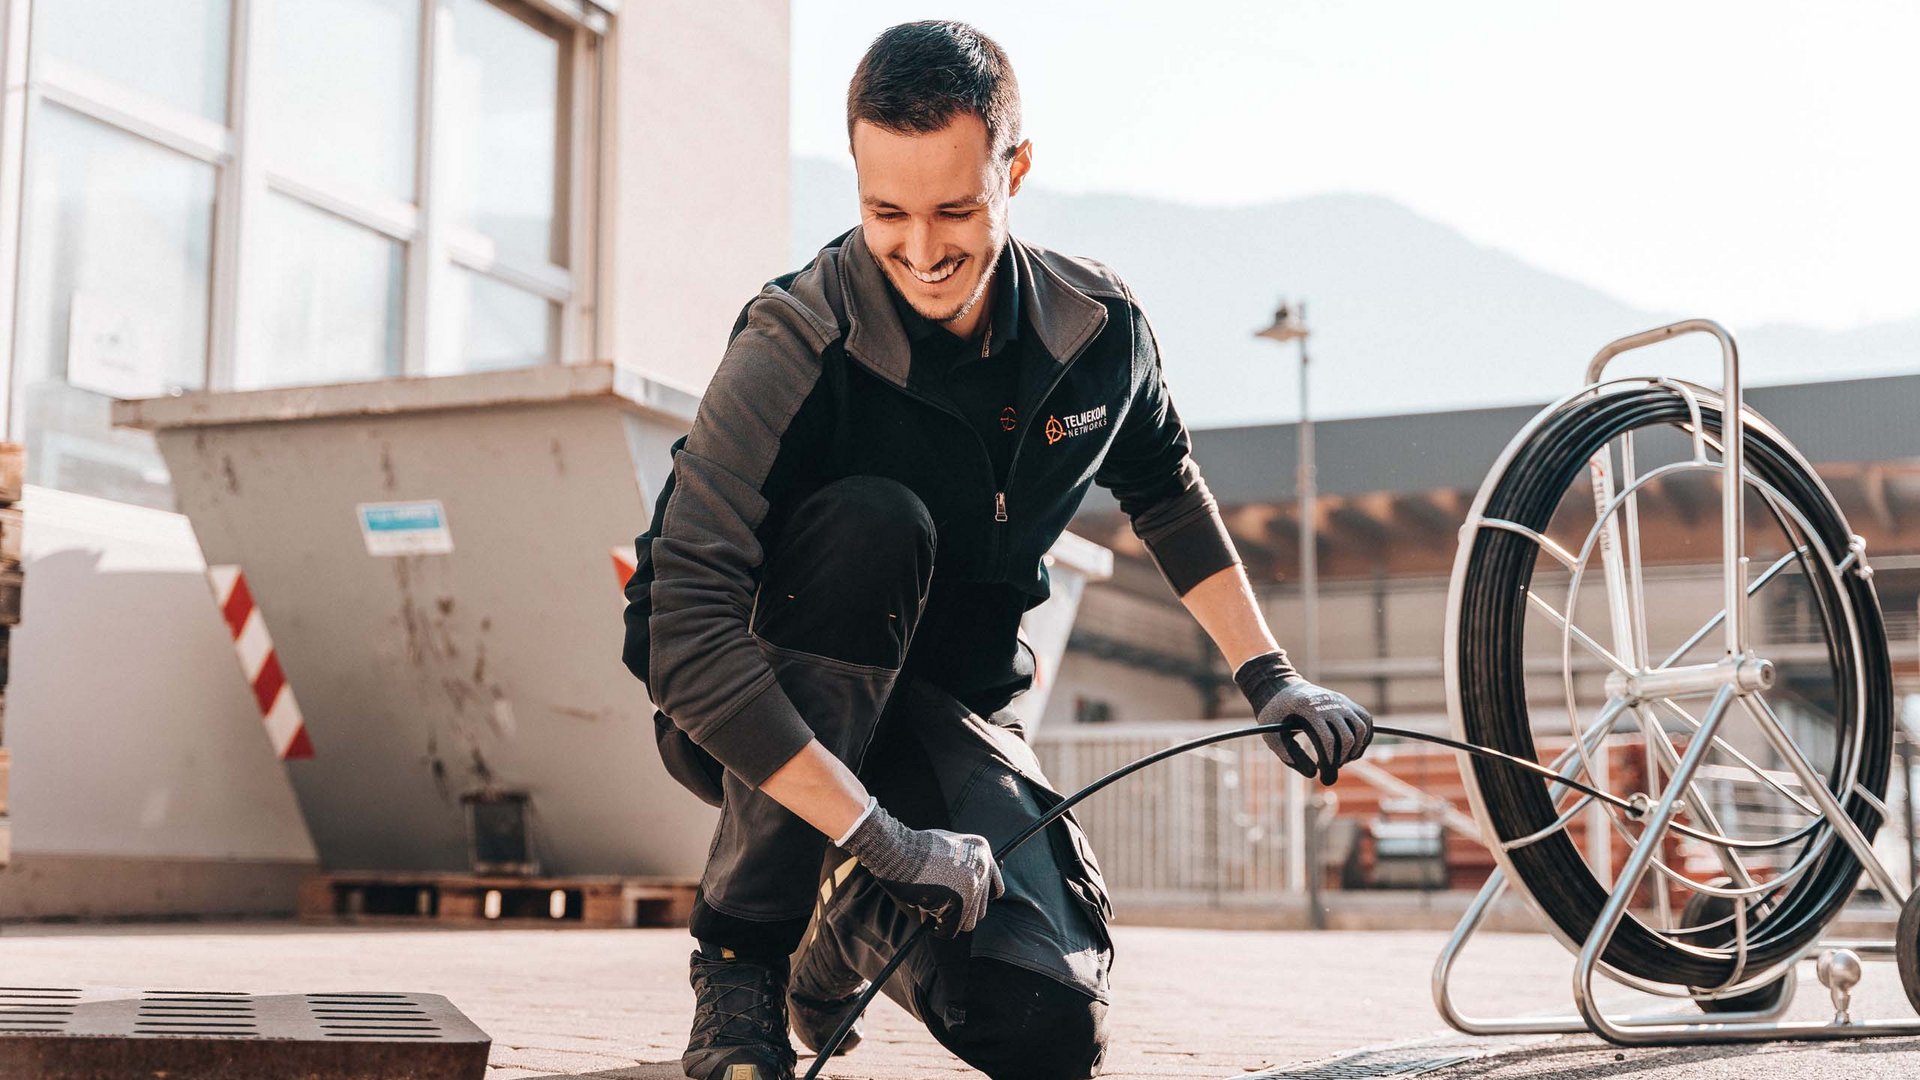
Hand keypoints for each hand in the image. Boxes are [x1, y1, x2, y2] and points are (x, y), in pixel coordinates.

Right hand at [840, 801, 1004, 937]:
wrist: (897, 849)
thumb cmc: (912, 849)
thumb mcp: (945, 847)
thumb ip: (960, 866)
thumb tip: (961, 902)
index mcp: (981, 850)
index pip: (995, 887)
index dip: (978, 900)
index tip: (965, 904)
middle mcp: (982, 867)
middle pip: (981, 910)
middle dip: (960, 912)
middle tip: (939, 906)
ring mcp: (973, 885)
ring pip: (968, 923)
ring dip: (949, 920)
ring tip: (930, 906)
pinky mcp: (960, 902)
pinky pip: (951, 930)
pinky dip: (938, 929)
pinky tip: (925, 915)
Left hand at [1235, 651, 1372, 784]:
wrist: (1282, 689)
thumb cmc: (1275, 716)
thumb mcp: (1273, 737)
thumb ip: (1291, 757)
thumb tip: (1313, 774)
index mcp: (1307, 709)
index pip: (1327, 739)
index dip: (1329, 762)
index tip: (1323, 777)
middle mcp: (1328, 702)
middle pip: (1348, 737)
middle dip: (1342, 759)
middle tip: (1331, 768)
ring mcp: (1340, 700)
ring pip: (1362, 728)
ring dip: (1356, 750)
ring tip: (1341, 760)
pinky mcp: (1347, 702)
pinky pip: (1366, 720)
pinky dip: (1364, 738)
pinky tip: (1351, 750)